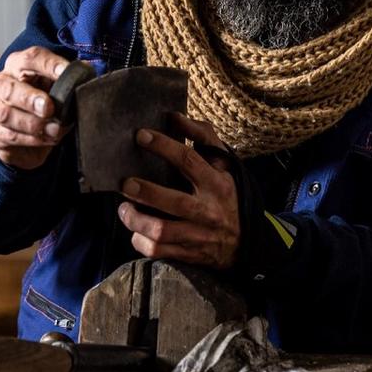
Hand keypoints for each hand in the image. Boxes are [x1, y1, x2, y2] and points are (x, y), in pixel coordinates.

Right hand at [0, 46, 71, 169]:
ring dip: (32, 123)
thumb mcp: (57, 89)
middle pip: (9, 87)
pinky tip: (48, 138)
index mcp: (18, 65)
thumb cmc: (45, 104)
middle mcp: (0, 83)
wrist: (29, 136)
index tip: (66, 73)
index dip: (49, 64)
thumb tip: (86, 75)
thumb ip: (68, 82)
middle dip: (29, 98)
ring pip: (6, 114)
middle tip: (48, 108)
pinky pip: (10, 135)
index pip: (31, 58)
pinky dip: (32, 139)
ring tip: (55, 129)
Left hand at [116, 113, 239, 268]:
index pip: (189, 160)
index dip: (163, 146)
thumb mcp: (224, 163)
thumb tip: (174, 117)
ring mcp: (199, 235)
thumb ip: (203, 136)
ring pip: (162, 231)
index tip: (140, 135)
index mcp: (217, 183)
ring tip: (124, 209)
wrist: (247, 241)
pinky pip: (160, 251)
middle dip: (145, 192)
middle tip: (125, 183)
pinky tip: (136, 232)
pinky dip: (142, 242)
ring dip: (137, 220)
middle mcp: (208, 210)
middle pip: (173, 202)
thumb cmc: (227, 193)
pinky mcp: (190, 254)